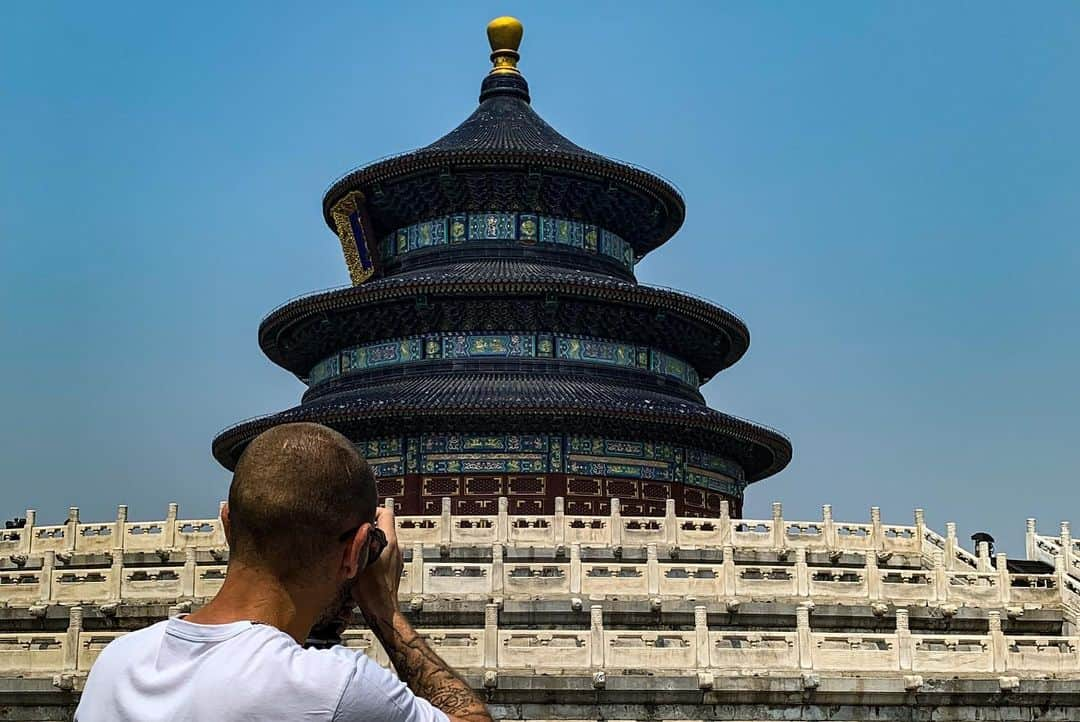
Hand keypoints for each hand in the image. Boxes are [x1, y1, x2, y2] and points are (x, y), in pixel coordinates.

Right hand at [352, 506, 402, 621]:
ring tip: (356, 553)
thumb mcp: (360, 562)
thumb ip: (360, 543)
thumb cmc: (371, 591)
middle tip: (354, 537)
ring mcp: (396, 558)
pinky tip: (362, 564)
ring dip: (369, 542)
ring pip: (382, 540)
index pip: (386, 513)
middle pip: (383, 526)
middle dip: (367, 529)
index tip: (360, 517)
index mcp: (390, 542)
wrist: (382, 610)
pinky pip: (383, 552)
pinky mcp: (393, 567)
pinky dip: (373, 553)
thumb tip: (361, 527)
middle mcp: (396, 547)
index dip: (372, 511)